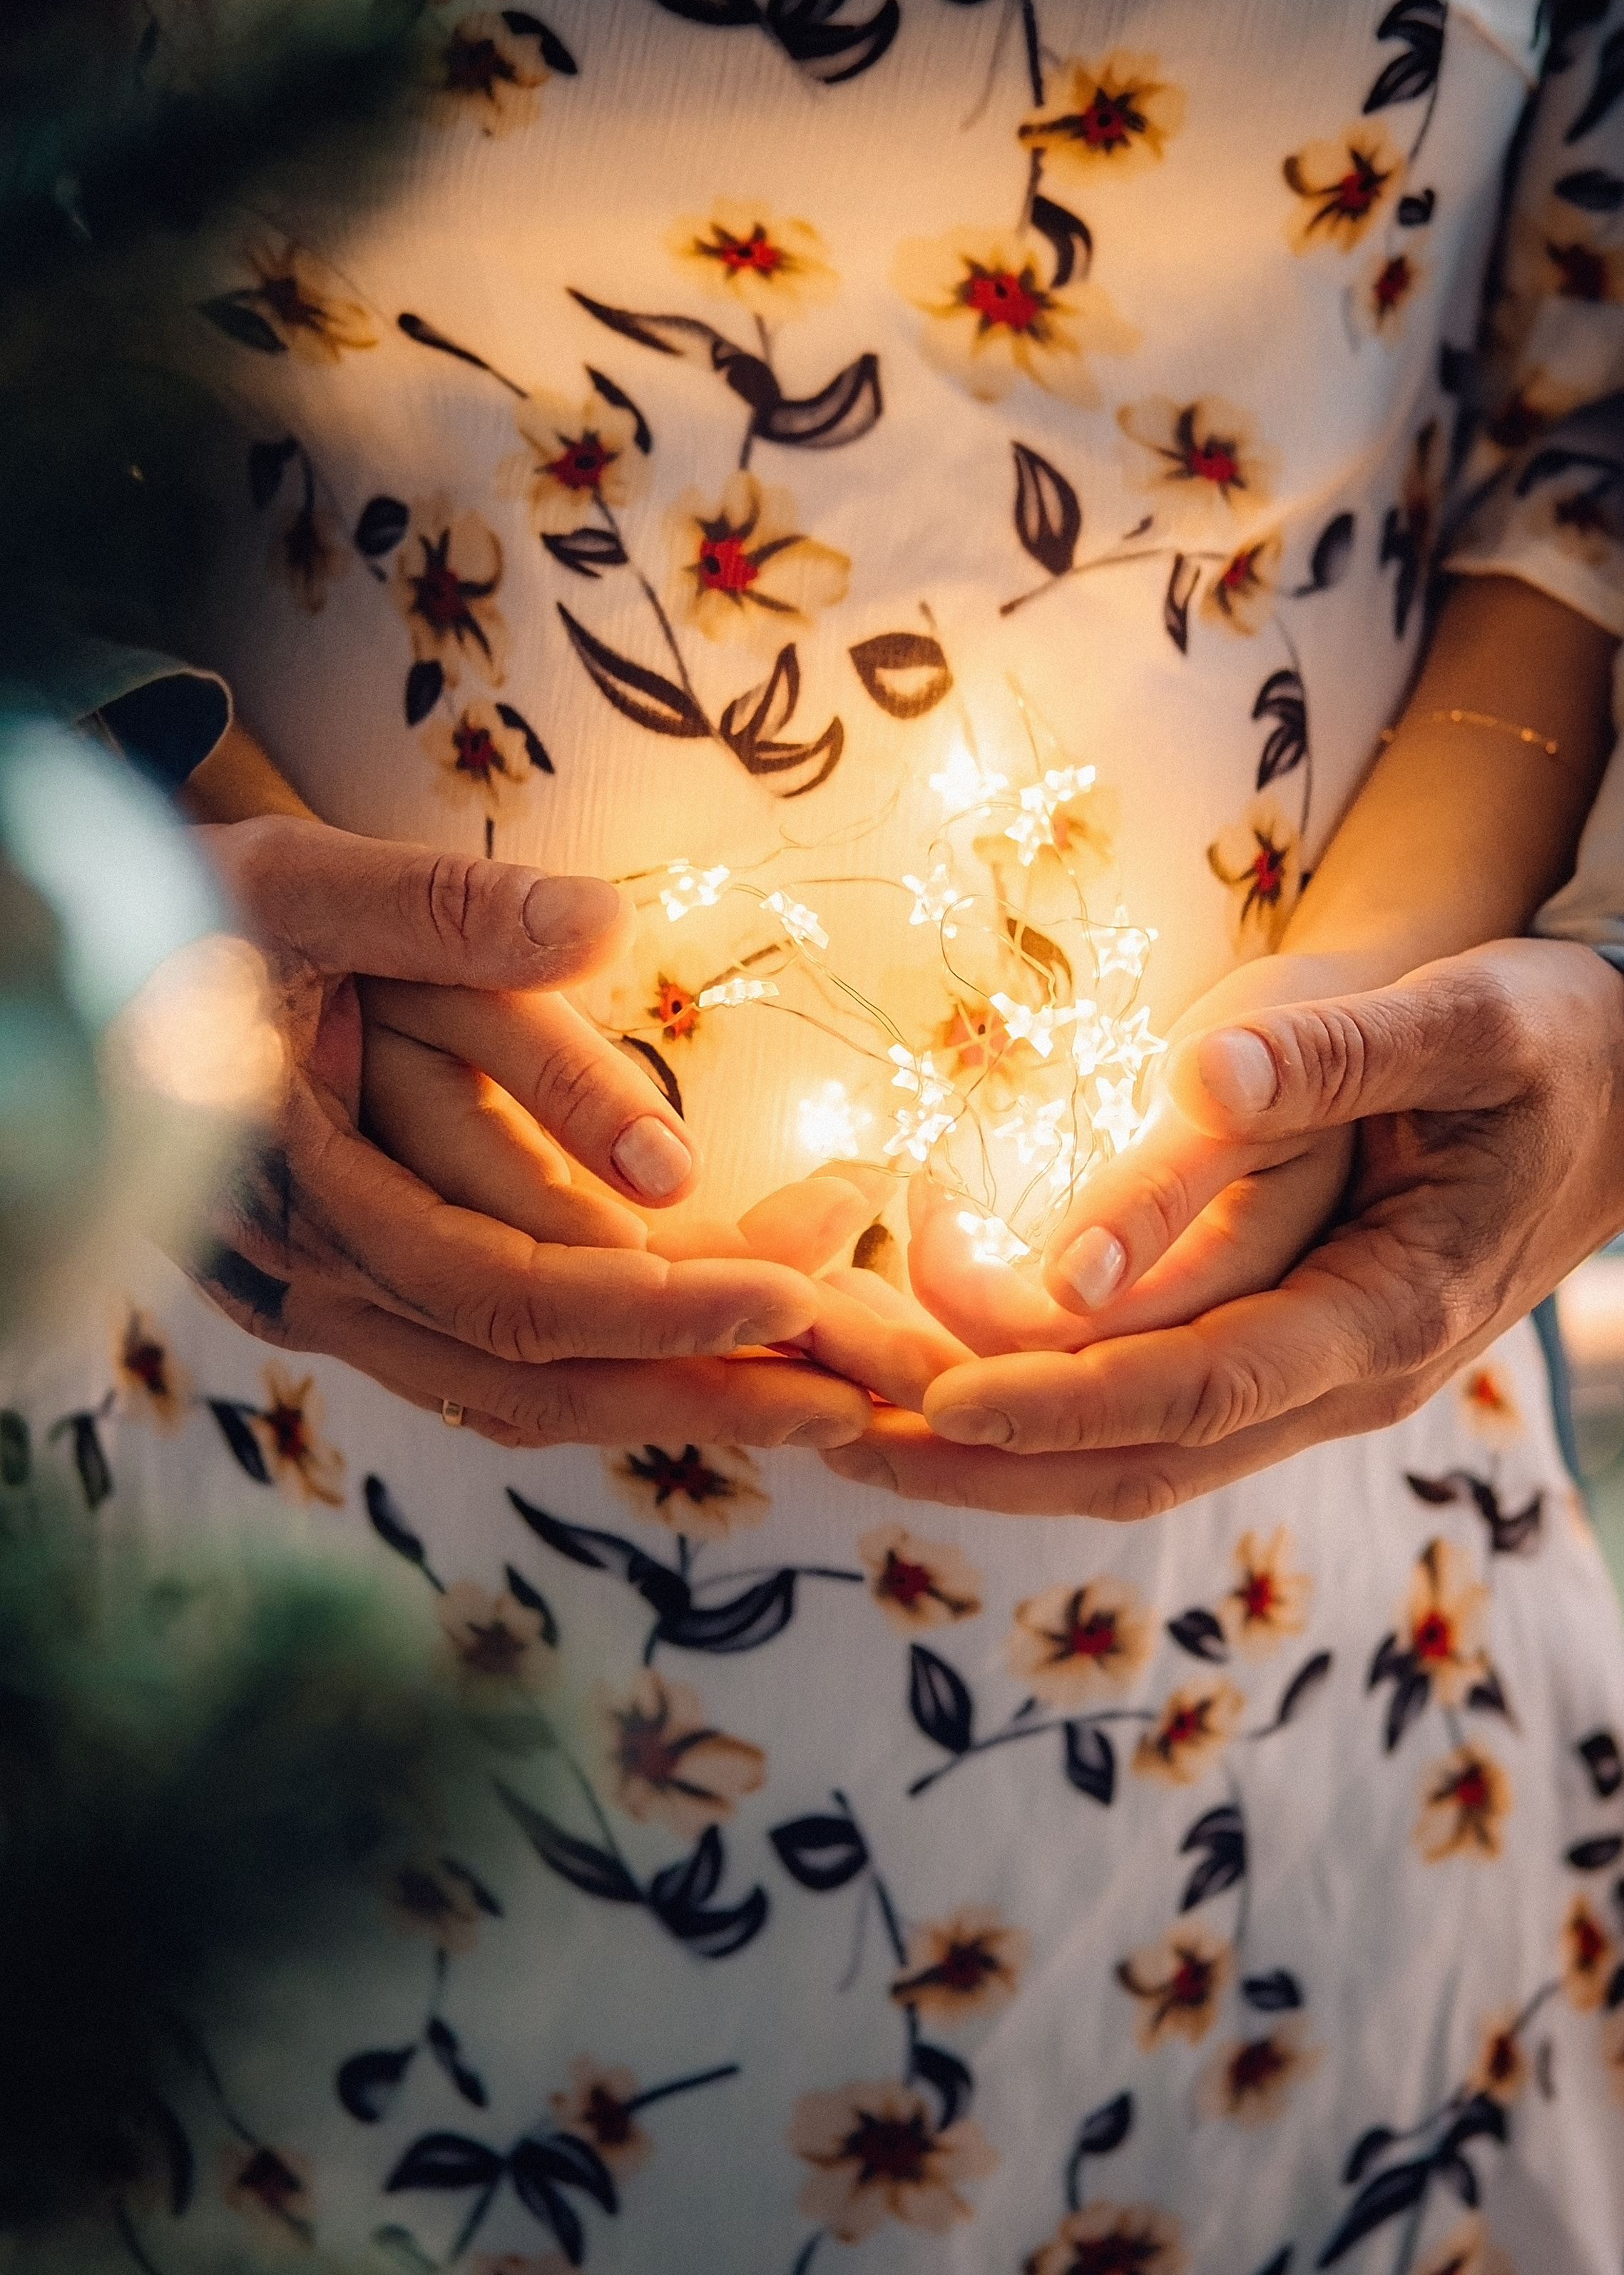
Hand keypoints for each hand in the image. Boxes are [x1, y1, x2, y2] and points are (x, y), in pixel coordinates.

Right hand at [193, 816, 948, 1446]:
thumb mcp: (312, 880)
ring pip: (515, 1394)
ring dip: (673, 1394)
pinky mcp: (354, 1299)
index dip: (664, 1304)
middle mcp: (316, 1278)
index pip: (515, 1290)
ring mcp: (329, 1303)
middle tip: (861, 1381)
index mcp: (307, 1188)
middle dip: (705, 1379)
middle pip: (533, 1375)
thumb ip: (449, 913)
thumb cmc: (212, 909)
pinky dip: (605, 1372)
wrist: (110, 954)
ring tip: (824, 1388)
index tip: (806, 1284)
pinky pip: (485, 1370)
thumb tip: (604, 928)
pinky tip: (713, 1363)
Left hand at [823, 940, 1623, 1514]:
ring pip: (1127, 1452)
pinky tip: (931, 1355)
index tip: (930, 1399)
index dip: (1058, 1400)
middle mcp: (1342, 1381)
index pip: (1194, 1396)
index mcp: (1389, 1317)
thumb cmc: (1553, 1040)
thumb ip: (1334, 1059)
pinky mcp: (1280, 1354)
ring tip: (835, 1395)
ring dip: (983, 1436)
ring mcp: (1310, 1382)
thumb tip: (1201, 1083)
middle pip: (1135, 1461)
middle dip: (976, 1451)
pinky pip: (1141, 1407)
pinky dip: (1032, 1394)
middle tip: (821, 1417)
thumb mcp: (1470, 1021)